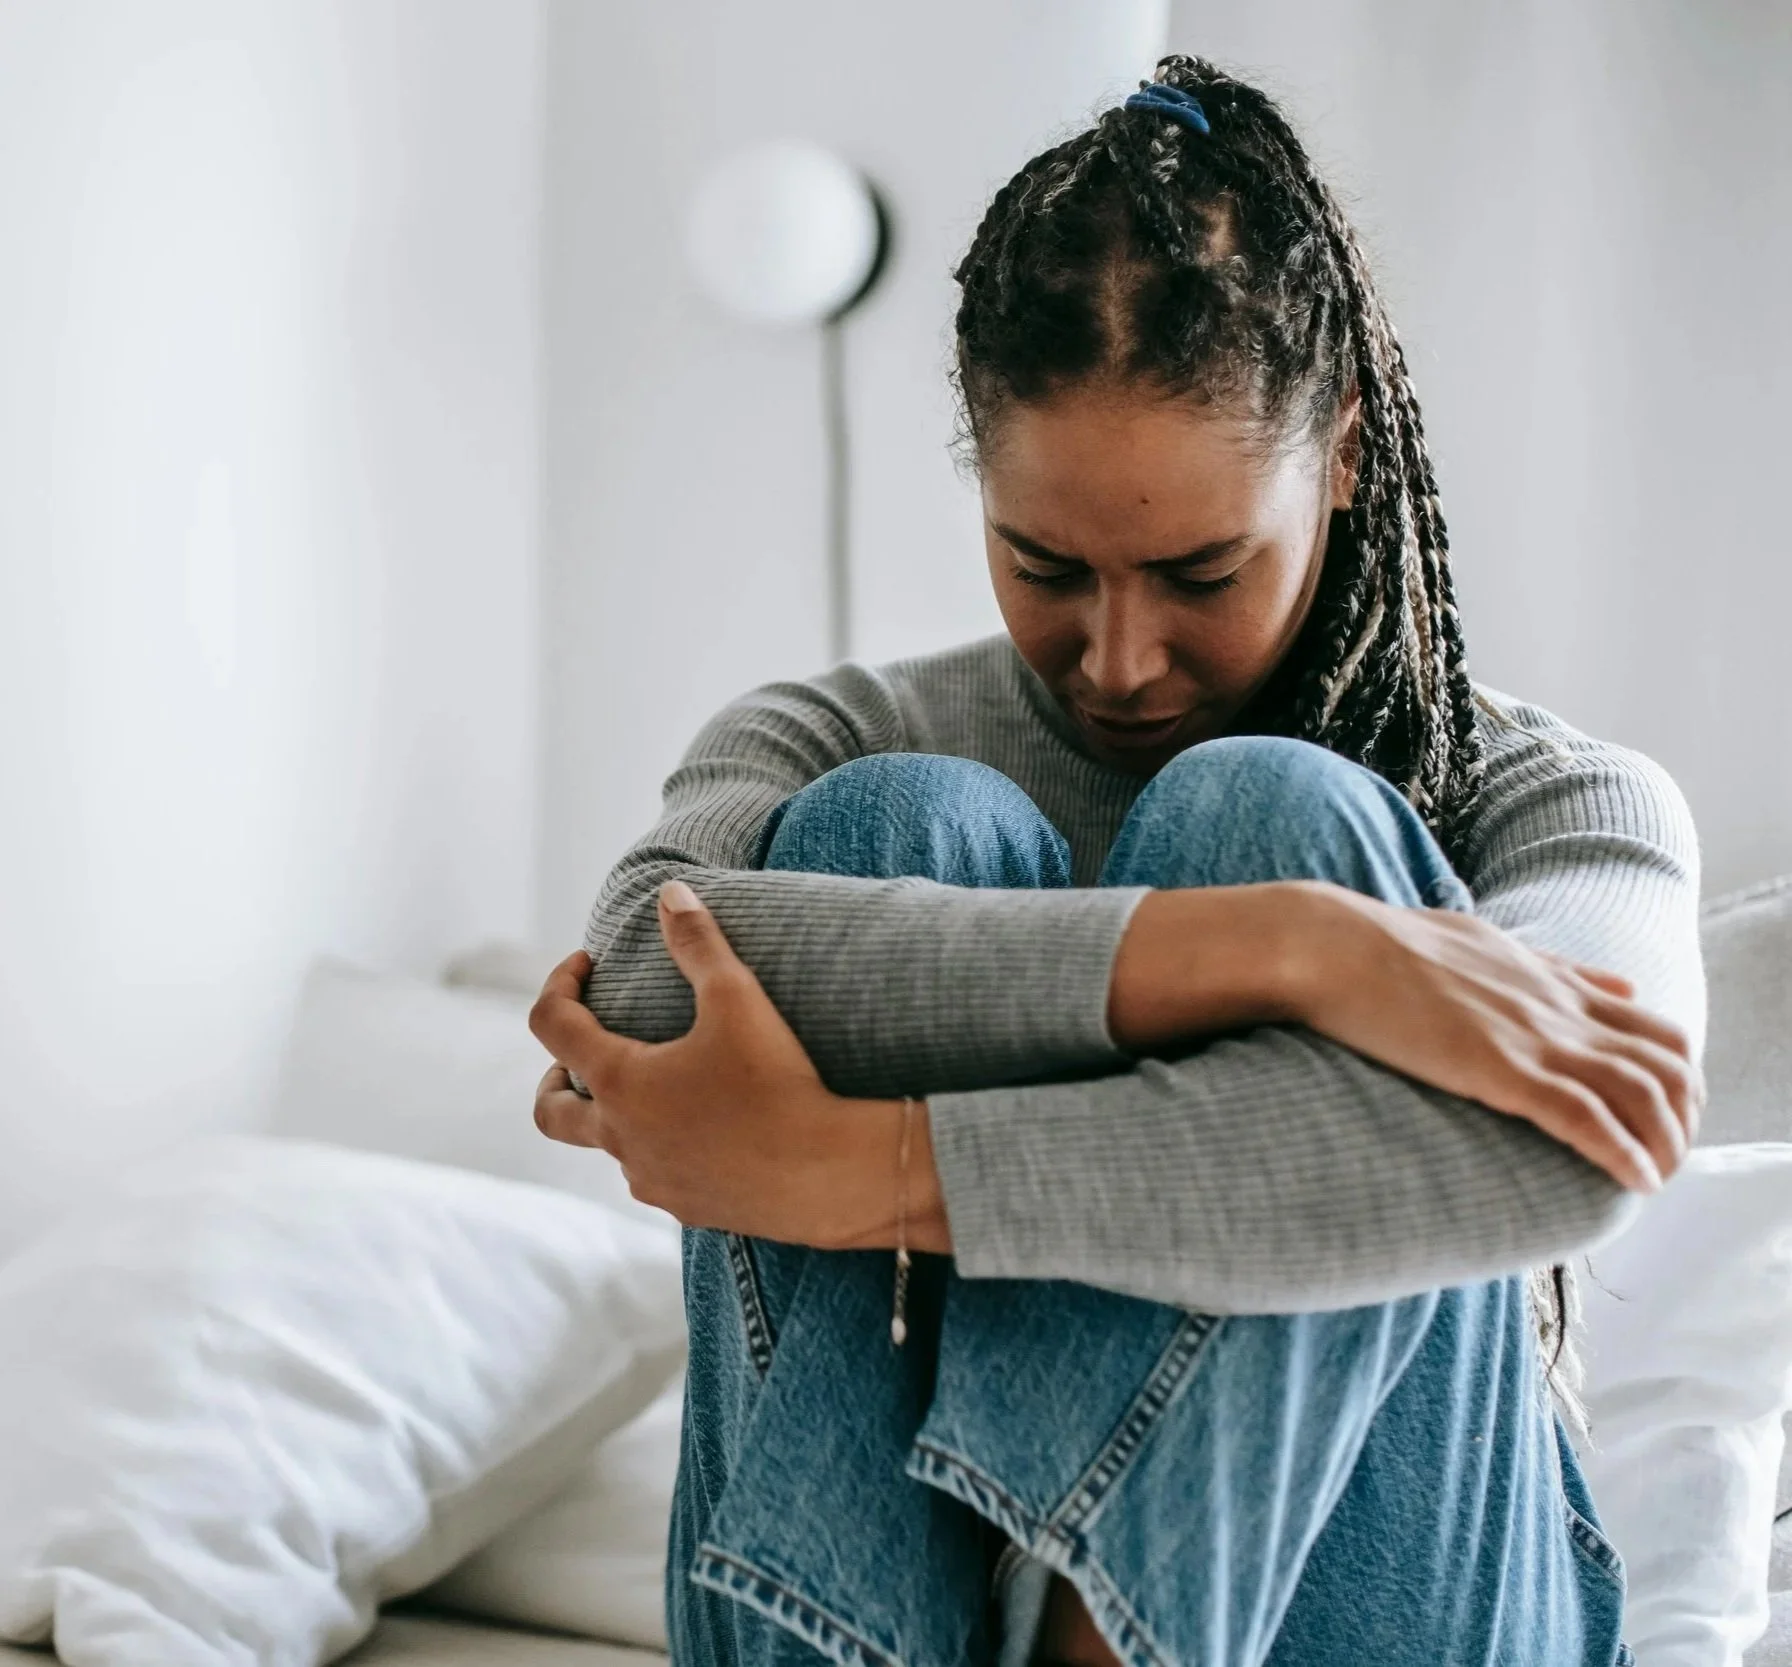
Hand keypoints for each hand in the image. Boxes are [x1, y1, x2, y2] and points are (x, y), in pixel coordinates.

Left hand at [528, 881, 907, 1246]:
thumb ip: (698, 941)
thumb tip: (669, 892)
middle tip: (583, 1051)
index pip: (551, 1024)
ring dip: (618, 1112)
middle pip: (551, 1111)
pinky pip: (655, 1173)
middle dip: (556, 1075)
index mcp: (619, 1081)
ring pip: (609, 1145)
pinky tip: (705, 1128)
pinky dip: (661, 1146)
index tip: (587, 965)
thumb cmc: (776, 1082)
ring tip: (662, 1085)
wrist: (826, 1174)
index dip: (559, 984)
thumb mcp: (737, 997)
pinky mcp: (687, 1206)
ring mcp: (650, 1178)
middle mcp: (620, 1137)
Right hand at [1287, 882, 1700, 1191]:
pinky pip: (1586, 1117)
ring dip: (1665, 1143)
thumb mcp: (1488, 942)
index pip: (1657, 1028)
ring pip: (1643, 1094)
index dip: (1679, 1079)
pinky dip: (1623, 1154)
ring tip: (1657, 1176)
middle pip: (1670, 1063)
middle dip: (1685, 1116)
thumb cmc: (1387, 944)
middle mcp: (1559, 1008)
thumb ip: (1556, 967)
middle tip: (1668, 1154)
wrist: (1331, 944)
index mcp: (1553, 981)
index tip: (1667, 1116)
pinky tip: (1635, 1182)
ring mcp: (1534, 1038)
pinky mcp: (1501, 1068)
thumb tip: (1621, 981)